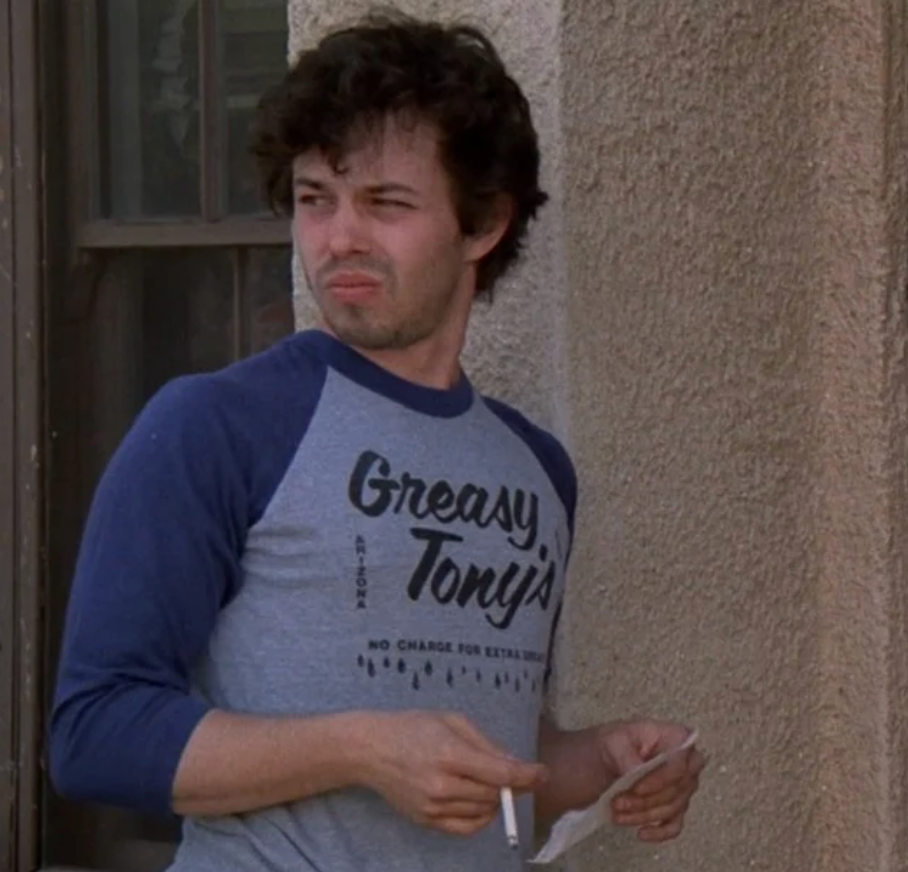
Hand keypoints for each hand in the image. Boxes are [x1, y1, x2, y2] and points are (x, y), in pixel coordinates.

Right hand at [362, 710, 547, 835]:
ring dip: (496, 799)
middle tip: (514, 774)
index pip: (499, 773)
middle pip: (494, 794)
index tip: (543, 774)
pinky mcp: (426, 821)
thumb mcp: (451, 721)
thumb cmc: (413, 727)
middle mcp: (441, 785)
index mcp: (449, 754)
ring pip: (483, 812)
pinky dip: (481, 817)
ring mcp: (432, 807)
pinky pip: (466, 827)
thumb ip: (485, 743)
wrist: (371, 750)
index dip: (527, 776)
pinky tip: (481, 802)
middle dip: (511, 785)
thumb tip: (514, 763)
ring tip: (491, 781)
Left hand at [600, 720, 704, 842]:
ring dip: (645, 815)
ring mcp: (681, 786)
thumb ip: (627, 755)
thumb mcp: (612, 742)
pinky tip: (641, 833)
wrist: (598, 762)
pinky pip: (675, 824)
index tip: (637, 788)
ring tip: (618, 814)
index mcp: (672, 737)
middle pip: (679, 787)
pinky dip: (660, 832)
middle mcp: (684, 762)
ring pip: (674, 807)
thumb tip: (636, 772)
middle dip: (647, 800)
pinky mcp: (672, 807)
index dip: (662, 778)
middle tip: (619, 802)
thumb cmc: (610, 745)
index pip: (683, 759)